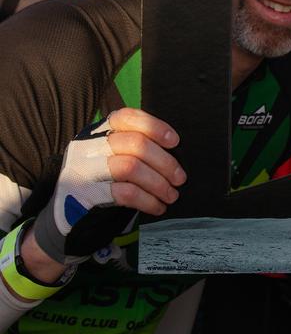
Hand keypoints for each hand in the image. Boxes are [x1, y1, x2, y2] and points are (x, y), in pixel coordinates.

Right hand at [30, 109, 184, 268]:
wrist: (67, 216)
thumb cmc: (101, 182)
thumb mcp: (112, 157)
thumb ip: (134, 148)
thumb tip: (174, 152)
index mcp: (97, 132)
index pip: (126, 117)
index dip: (154, 126)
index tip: (175, 142)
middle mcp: (87, 146)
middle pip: (134, 143)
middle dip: (164, 162)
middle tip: (180, 178)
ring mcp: (83, 169)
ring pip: (130, 167)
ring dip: (158, 183)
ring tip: (171, 195)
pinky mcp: (84, 194)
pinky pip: (124, 193)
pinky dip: (147, 200)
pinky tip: (157, 207)